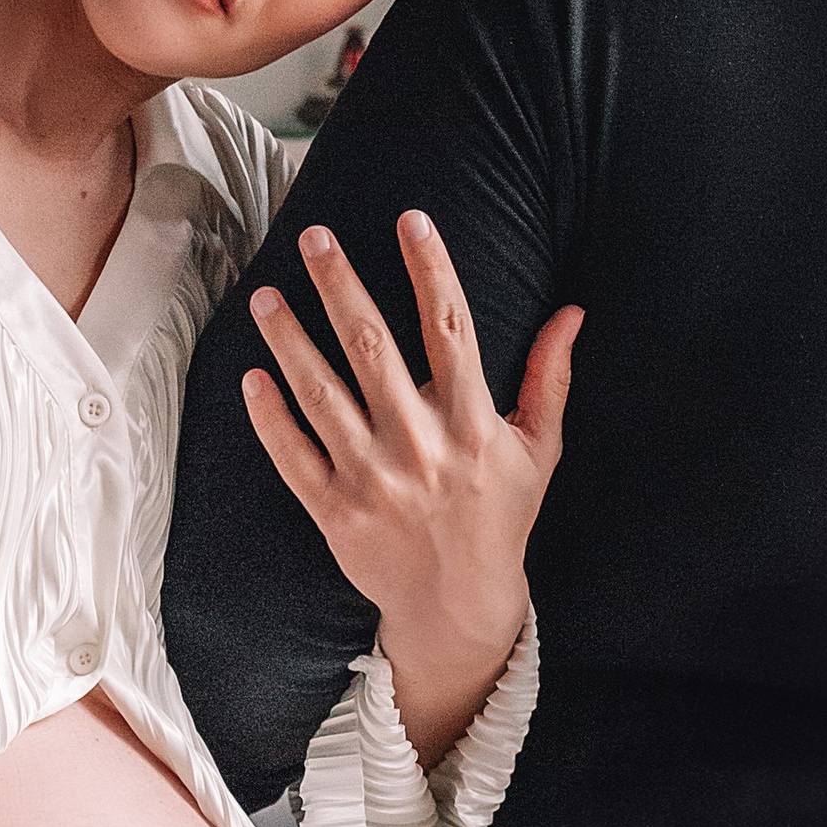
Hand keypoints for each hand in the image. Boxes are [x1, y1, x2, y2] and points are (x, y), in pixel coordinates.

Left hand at [244, 211, 579, 766]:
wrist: (458, 607)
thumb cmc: (499, 518)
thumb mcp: (538, 450)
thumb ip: (551, 378)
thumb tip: (572, 314)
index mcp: (472, 425)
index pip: (451, 329)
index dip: (432, 269)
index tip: (412, 219)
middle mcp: (420, 447)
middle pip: (372, 349)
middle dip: (341, 285)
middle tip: (315, 235)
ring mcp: (372, 481)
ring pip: (322, 396)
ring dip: (290, 341)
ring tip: (266, 296)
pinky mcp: (335, 512)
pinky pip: (293, 456)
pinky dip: (270, 417)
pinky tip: (253, 375)